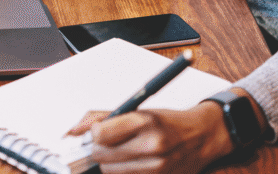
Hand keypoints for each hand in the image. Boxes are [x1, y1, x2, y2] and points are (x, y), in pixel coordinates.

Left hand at [65, 104, 231, 173]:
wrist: (202, 136)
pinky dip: (123, 173)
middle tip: (107, 143)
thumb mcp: (139, 110)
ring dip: (110, 163)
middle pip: (102, 155)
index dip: (93, 134)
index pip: (101, 134)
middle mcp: (153, 146)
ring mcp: (158, 168)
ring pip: (111, 171)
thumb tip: (75, 129)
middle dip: (99, 149)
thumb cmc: (170, 122)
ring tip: (122, 152)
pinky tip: (131, 163)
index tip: (96, 131)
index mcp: (146, 122)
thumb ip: (104, 117)